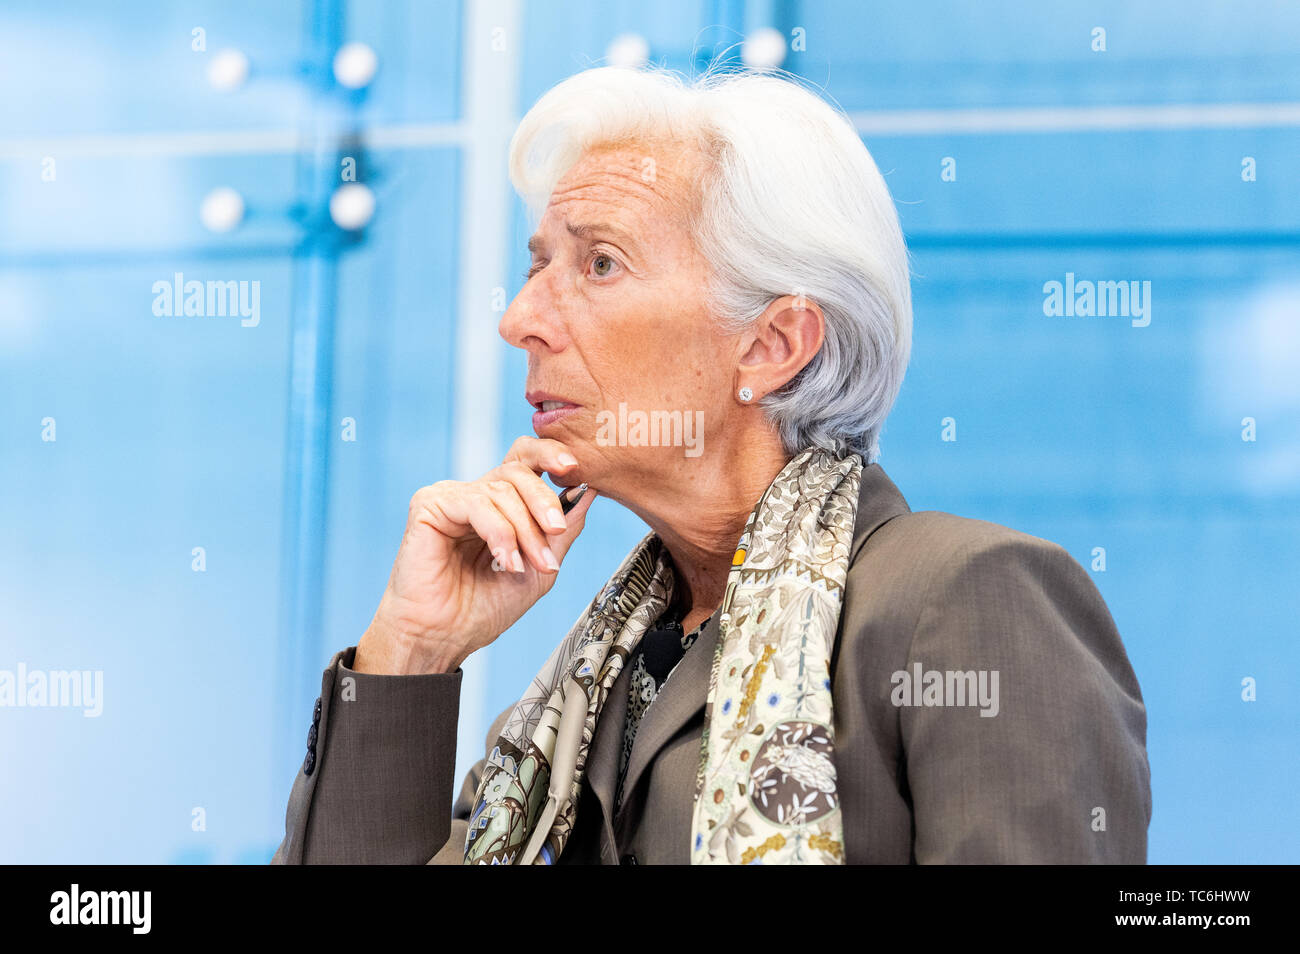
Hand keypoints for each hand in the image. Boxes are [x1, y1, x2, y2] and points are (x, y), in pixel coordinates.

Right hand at [354, 436, 595, 673]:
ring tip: (531, 564)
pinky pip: (476, 504)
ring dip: (525, 530)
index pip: (527, 460)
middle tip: (557, 530)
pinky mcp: (430, 505)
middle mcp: (477, 494)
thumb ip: (564, 530)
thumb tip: (588, 490)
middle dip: (545, 500)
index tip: (575, 471)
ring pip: (501, 490)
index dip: (552, 456)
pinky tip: (506, 560)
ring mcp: (452, 497)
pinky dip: (499, 533)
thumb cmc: (484, 608)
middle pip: (518, 470)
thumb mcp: (541, 568)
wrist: (445, 638)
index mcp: (501, 503)